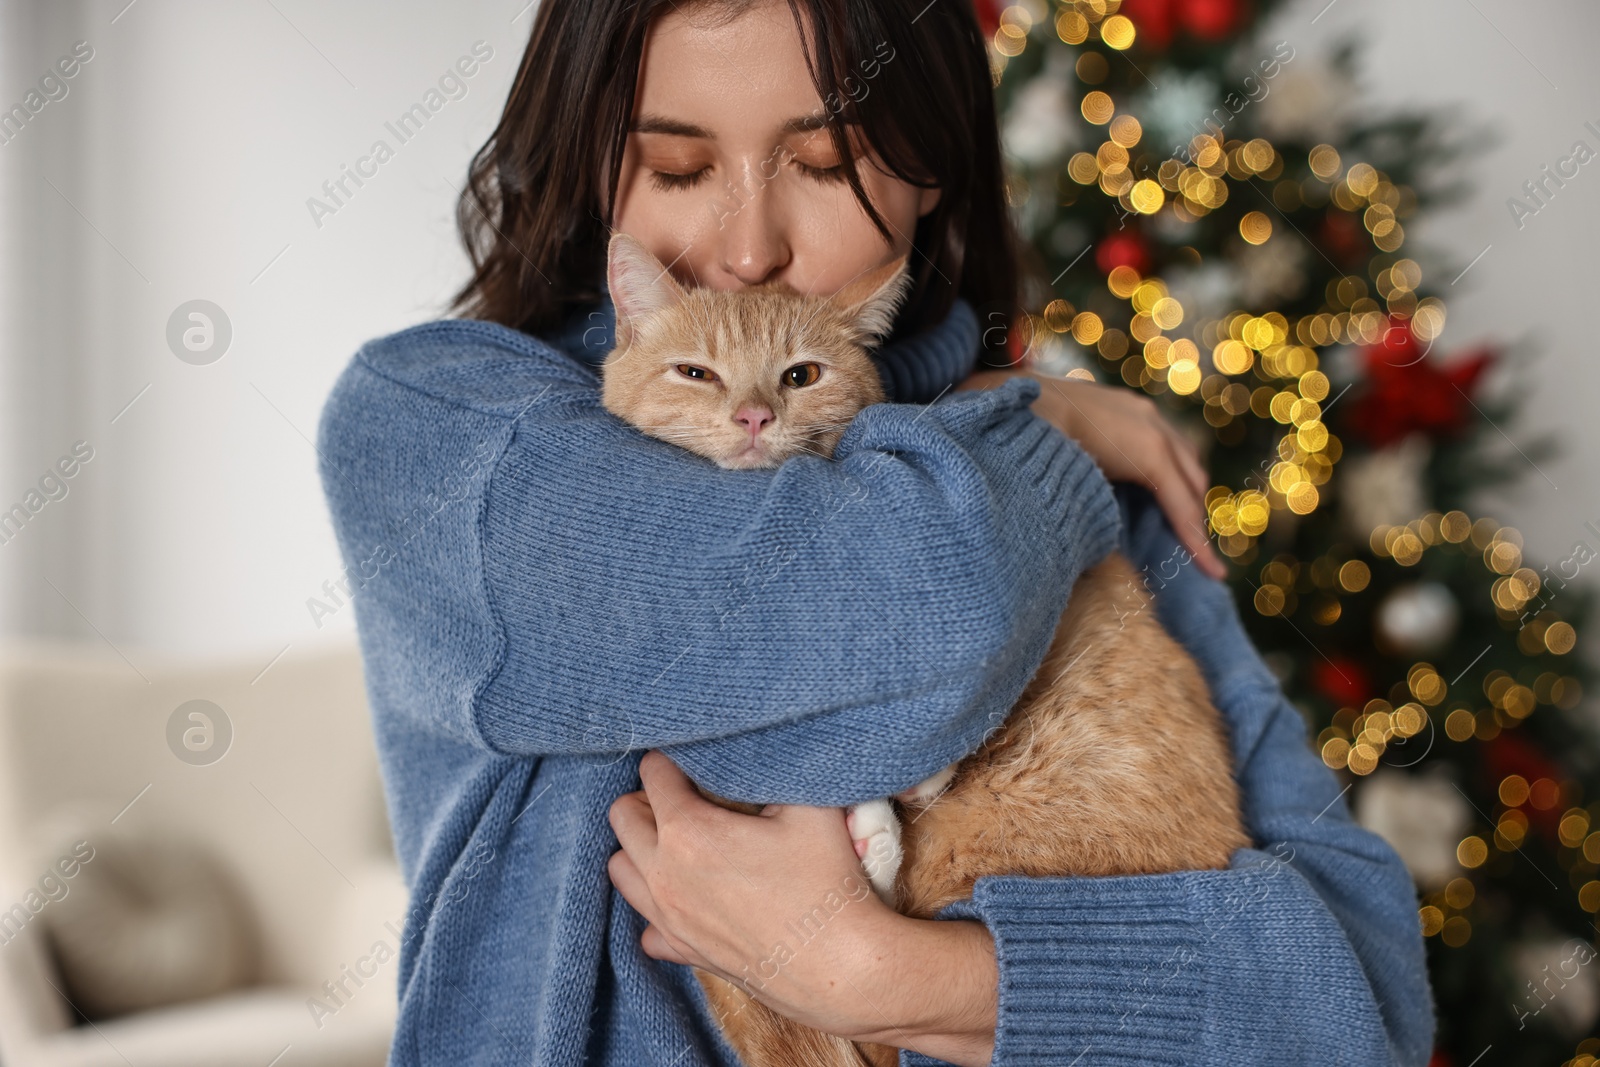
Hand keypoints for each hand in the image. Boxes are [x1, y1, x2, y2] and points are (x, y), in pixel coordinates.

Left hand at [607, 751, 998, 1065]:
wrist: (840, 966)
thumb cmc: (826, 882)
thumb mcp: (810, 807)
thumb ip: (777, 771)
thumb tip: (761, 753)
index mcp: (688, 831)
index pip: (653, 773)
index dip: (674, 760)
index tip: (697, 763)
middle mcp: (664, 874)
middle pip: (621, 816)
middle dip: (648, 799)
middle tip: (689, 799)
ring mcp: (668, 918)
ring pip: (619, 870)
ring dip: (641, 849)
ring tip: (680, 844)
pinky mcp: (682, 951)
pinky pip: (645, 927)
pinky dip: (658, 908)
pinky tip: (690, 898)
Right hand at [955, 367, 1226, 579]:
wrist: (1013, 407)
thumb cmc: (1022, 430)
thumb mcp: (1053, 443)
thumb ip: (1070, 459)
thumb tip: (1058, 490)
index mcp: (1120, 410)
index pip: (1162, 453)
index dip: (1173, 488)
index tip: (1175, 516)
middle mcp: (1144, 416)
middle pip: (1186, 469)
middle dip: (1191, 507)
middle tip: (1194, 544)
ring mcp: (1151, 430)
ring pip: (1189, 490)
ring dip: (1194, 525)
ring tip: (1205, 564)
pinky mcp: (1149, 454)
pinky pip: (1180, 505)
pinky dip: (1193, 536)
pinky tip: (1206, 565)